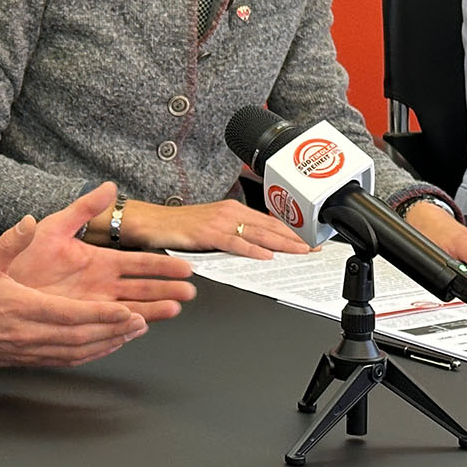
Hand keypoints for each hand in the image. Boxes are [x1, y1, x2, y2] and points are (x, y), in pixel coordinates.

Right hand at [0, 185, 194, 366]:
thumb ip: (10, 242)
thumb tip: (27, 220)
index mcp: (24, 307)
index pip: (71, 315)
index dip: (101, 316)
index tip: (126, 311)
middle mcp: (32, 333)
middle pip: (82, 336)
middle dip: (115, 329)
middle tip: (143, 320)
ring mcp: (33, 349)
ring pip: (79, 350)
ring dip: (110, 342)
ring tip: (135, 331)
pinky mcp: (31, 358)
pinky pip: (69, 359)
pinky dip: (93, 353)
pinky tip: (108, 345)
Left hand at [9, 182, 197, 316]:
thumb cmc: (23, 256)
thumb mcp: (54, 226)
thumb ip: (83, 209)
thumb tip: (108, 186)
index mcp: (98, 261)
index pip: (137, 263)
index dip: (161, 265)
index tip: (184, 267)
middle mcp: (99, 285)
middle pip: (141, 289)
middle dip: (166, 290)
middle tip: (189, 292)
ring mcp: (91, 305)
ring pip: (129, 309)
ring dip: (152, 309)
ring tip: (174, 309)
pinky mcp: (78, 321)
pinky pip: (106, 326)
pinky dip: (123, 327)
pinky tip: (140, 326)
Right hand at [117, 197, 310, 259]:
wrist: (152, 222)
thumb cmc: (179, 227)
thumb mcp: (212, 227)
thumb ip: (234, 234)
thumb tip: (258, 247)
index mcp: (232, 210)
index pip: (268, 222)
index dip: (291, 233)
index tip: (309, 242)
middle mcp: (229, 212)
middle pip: (268, 227)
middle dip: (294, 239)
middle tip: (314, 250)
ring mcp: (219, 222)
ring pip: (257, 234)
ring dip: (281, 244)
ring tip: (300, 253)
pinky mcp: (207, 234)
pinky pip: (234, 242)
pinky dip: (252, 250)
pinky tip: (265, 256)